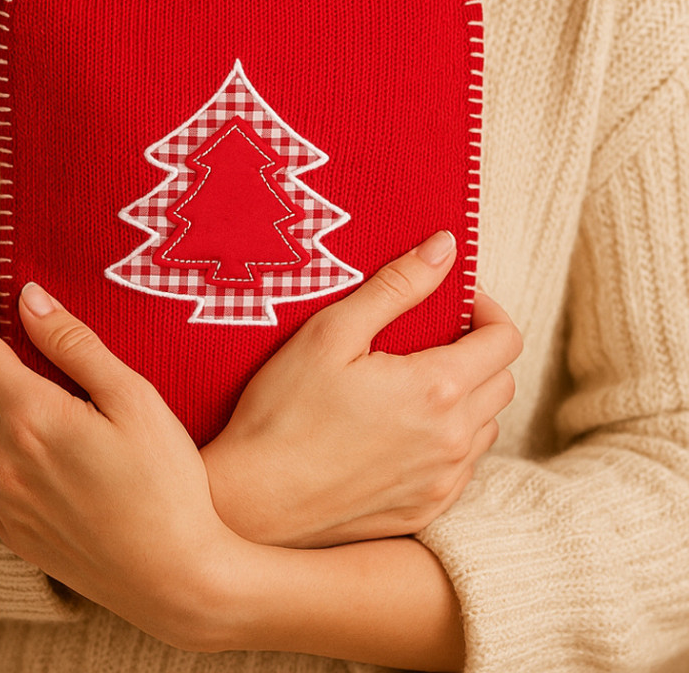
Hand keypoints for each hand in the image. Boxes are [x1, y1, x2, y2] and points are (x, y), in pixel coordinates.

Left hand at [0, 266, 243, 650]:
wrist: (176, 577)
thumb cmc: (167, 480)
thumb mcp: (133, 397)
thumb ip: (74, 344)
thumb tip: (28, 298)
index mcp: (32, 419)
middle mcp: (3, 460)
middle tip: (6, 320)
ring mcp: (3, 501)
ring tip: (7, 372)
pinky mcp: (10, 532)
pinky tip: (2, 433)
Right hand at [200, 231, 522, 547]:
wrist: (254, 500)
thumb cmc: (283, 411)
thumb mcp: (332, 332)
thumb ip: (396, 286)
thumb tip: (445, 248)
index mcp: (437, 390)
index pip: (505, 340)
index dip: (486, 310)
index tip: (454, 302)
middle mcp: (453, 441)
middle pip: (504, 382)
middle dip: (479, 350)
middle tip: (433, 337)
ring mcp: (442, 483)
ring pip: (486, 427)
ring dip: (468, 397)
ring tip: (415, 383)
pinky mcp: (425, 512)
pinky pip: (461, 467)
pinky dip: (448, 440)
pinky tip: (403, 429)